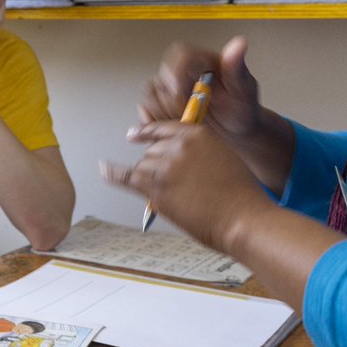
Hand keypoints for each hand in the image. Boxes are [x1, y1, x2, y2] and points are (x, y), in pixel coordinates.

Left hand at [100, 119, 273, 253]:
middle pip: (152, 151)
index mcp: (197, 133)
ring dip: (149, 180)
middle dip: (157, 167)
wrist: (242, 218)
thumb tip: (179, 163)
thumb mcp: (223, 159)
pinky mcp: (153, 186)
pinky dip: (112, 173)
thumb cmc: (240, 196)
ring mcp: (163, 164)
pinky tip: (103, 169)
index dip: (148, 133)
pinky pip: (124, 176)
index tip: (136, 135)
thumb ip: (199, 154)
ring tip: (172, 197)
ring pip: (143, 167)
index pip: (164, 128)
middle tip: (174, 186)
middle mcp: (177, 144)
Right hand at [139, 37, 262, 140]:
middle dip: (174, 102)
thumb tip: (239, 44)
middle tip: (192, 115)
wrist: (237, 129)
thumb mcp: (245, 88)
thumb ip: (237, 67)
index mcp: (201, 60)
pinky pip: (147, 109)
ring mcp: (170, 88)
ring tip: (188, 122)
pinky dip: (158, 121)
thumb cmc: (242, 108)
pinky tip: (177, 127)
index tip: (183, 93)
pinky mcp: (162, 104)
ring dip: (166, 113)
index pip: (179, 56)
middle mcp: (182, 71)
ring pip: (150, 94)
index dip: (176, 75)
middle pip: (161, 77)